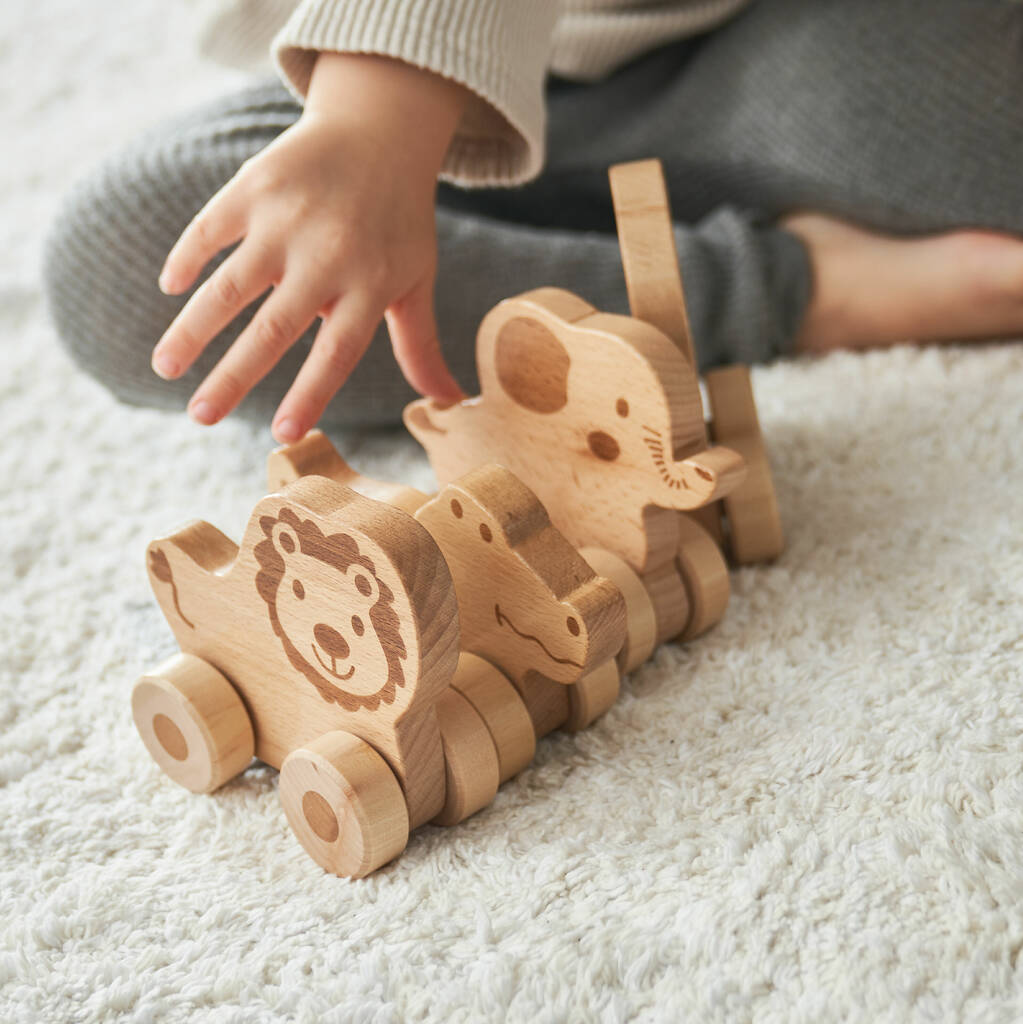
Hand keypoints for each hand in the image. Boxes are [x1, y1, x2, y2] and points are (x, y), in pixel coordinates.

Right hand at [152, 54, 467, 441]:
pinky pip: (211, 228)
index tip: (283, 435)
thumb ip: (421, 345)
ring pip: (231, 283)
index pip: (338, 353)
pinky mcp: (256, 185)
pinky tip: (169, 288)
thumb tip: (454, 403)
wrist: (381, 131)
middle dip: (233, 377)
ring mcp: (287, 220)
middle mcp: (327, 257)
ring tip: (163, 368)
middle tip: (200, 417)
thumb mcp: (416, 281)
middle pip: (274, 328)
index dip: (311, 394)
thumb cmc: (400, 221)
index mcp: (368, 287)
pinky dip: (187, 257)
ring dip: (193, 328)